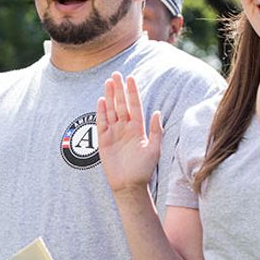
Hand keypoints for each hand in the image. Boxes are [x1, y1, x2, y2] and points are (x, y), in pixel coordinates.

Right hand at [96, 72, 162, 192]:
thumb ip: (156, 131)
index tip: (131, 78)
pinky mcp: (103, 140)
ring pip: (111, 110)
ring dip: (110, 96)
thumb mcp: (154, 149)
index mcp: (138, 128)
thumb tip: (158, 112)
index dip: (133, 92)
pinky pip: (101, 123)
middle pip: (121, 104)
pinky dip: (101, 112)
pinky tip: (101, 100)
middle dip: (119, 89)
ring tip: (108, 82)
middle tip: (116, 74)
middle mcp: (125, 128)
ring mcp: (114, 133)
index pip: (135, 105)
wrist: (129, 185)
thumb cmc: (143, 169)